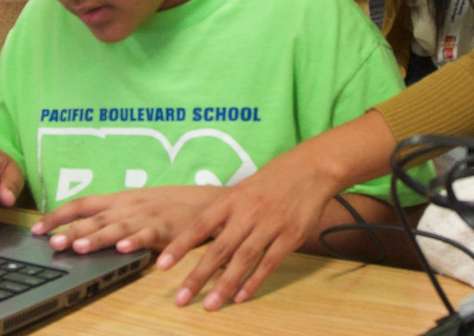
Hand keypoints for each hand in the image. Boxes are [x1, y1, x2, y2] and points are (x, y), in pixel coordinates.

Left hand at [32, 186, 224, 254]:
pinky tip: (123, 249)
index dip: (58, 216)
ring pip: (117, 227)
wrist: (208, 203)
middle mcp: (130, 205)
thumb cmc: (170, 206)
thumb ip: (113, 216)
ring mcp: (148, 216)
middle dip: (72, 231)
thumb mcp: (137, 206)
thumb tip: (80, 229)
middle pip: (95, 218)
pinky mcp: (167, 228)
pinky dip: (135, 241)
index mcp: (121, 199)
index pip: (82, 204)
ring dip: (97, 237)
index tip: (37, 228)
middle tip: (51, 243)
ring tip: (79, 247)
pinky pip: (149, 235)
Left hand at [157, 148, 341, 309]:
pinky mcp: (291, 236)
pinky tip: (241, 296)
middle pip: (218, 249)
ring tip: (210, 305)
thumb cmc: (272, 180)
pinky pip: (269, 262)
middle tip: (181, 298)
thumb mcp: (242, 190)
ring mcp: (270, 225)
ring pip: (243, 260)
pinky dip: (254, 281)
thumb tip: (200, 235)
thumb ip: (224, 213)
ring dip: (224, 285)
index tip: (162, 265)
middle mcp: (248, 213)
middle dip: (198, 276)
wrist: (311, 168)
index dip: (180, 246)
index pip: (199, 225)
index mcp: (231, 200)